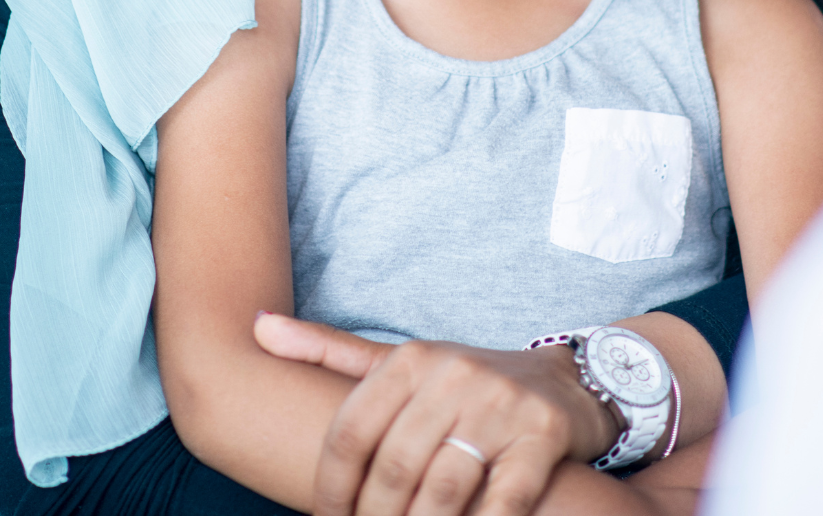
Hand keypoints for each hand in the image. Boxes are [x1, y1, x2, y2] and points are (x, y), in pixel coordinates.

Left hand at [255, 312, 618, 515]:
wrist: (566, 381)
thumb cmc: (467, 383)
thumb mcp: (401, 362)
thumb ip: (329, 351)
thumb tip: (257, 325)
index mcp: (410, 359)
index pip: (350, 431)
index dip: (330, 488)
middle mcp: (452, 375)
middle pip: (393, 468)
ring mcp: (500, 406)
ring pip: (442, 490)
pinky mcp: (543, 437)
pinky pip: (502, 502)